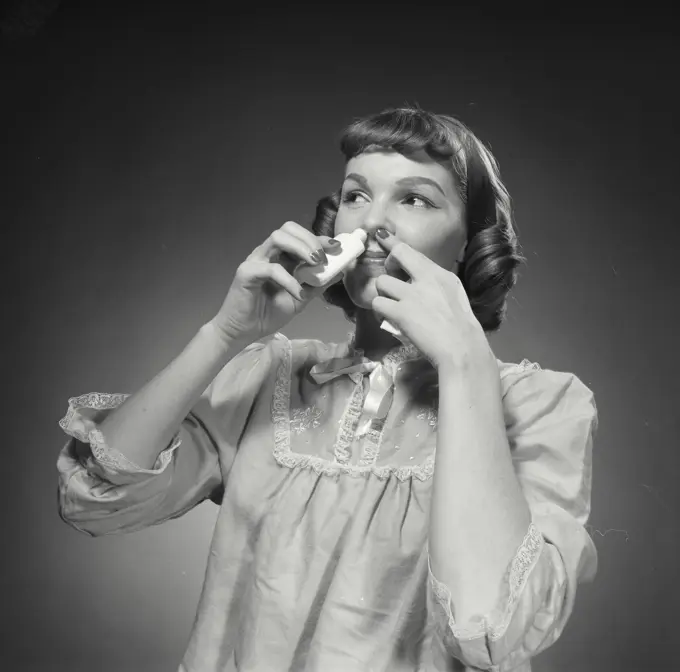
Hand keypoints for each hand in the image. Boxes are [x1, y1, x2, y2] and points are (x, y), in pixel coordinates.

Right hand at [210, 221, 342, 346]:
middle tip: (323, 258)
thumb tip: (339, 272)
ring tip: (315, 264)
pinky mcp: (246, 272)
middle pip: (287, 229)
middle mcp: (267, 254)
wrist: (243, 332)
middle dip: (310, 239)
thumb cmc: (267, 314)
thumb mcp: (300, 299)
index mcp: (279, 257)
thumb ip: (317, 285)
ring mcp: (255, 260)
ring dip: (300, 248)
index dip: (319, 239)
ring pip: (277, 238)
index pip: (299, 237)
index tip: (337, 247)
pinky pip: (271, 269)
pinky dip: (289, 279)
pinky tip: (298, 292)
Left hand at [371, 230, 493, 371]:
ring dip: (383, 293)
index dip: (393, 243)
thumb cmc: (462, 329)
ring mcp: (412, 294)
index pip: (413, 251)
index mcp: (441, 274)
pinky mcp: (401, 312)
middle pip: (396, 256)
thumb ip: (436, 285)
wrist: (462, 349)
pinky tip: (388, 318)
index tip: (381, 236)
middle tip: (392, 281)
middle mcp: (426, 278)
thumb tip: (420, 282)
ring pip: (382, 282)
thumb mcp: (455, 296)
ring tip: (390, 305)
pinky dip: (379, 310)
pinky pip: (378, 303)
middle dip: (388, 265)